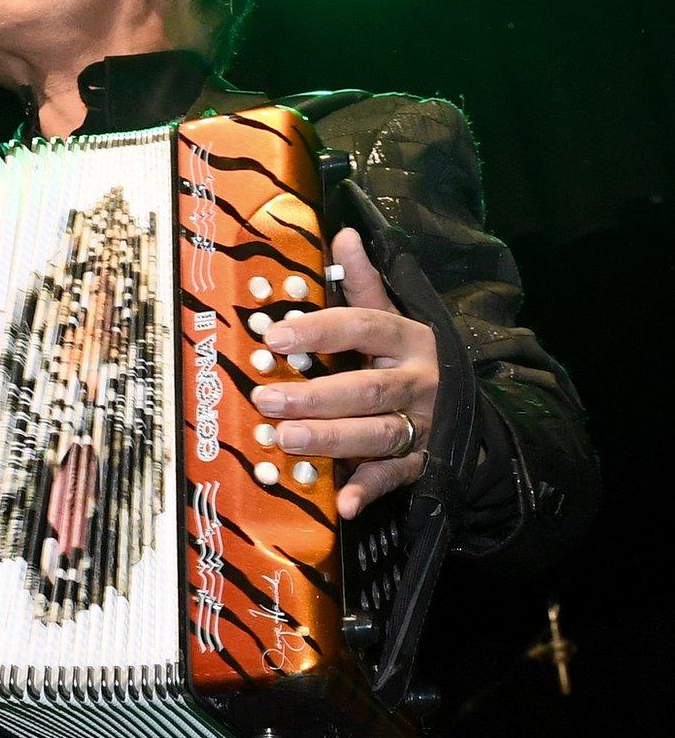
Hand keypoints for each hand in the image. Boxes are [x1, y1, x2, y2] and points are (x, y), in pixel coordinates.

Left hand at [251, 227, 439, 519]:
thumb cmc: (412, 359)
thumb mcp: (395, 317)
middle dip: (313, 396)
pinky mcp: (423, 461)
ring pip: (375, 433)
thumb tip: (345, 234)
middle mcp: (416, 381)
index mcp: (407, 339)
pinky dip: (370, 490)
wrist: (472, 411)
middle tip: (265, 399)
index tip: (273, 334)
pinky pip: (394, 477)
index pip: (363, 326)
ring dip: (329, 438)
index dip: (319, 329)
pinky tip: (345, 503)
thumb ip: (365, 283)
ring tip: (283, 438)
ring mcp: (421, 424)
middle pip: (364, 388)